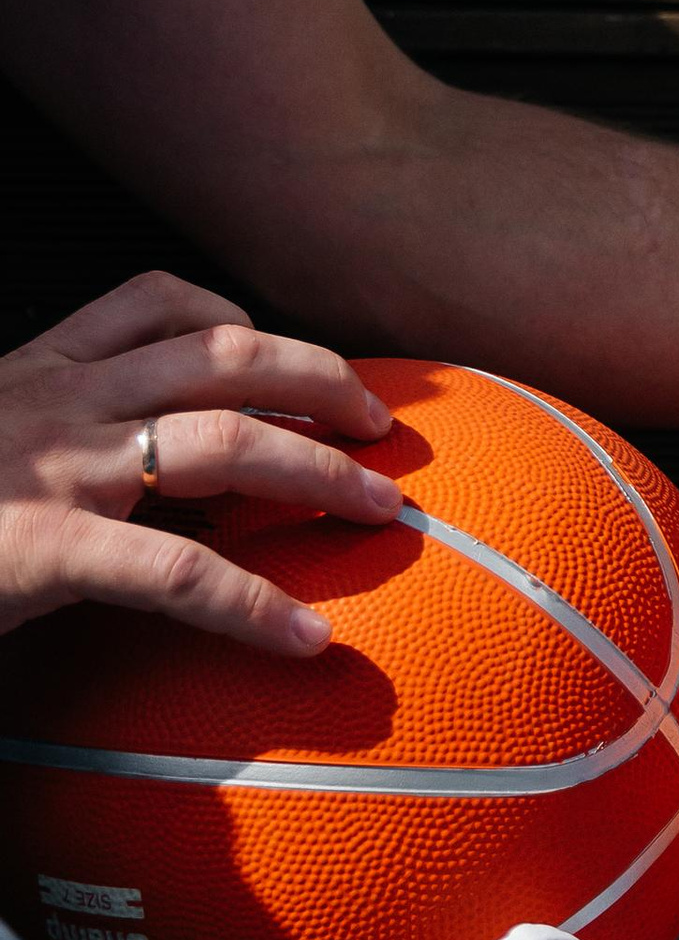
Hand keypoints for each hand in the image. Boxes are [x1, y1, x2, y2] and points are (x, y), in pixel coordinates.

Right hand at [0, 273, 401, 658]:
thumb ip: (37, 442)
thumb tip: (128, 474)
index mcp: (31, 370)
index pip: (154, 299)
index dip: (242, 320)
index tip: (291, 362)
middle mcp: (53, 399)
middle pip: (227, 353)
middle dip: (322, 377)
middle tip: (382, 423)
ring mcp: (53, 468)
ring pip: (229, 439)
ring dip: (324, 469)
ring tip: (383, 509)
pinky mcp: (45, 547)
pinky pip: (180, 569)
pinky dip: (255, 606)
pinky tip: (306, 640)